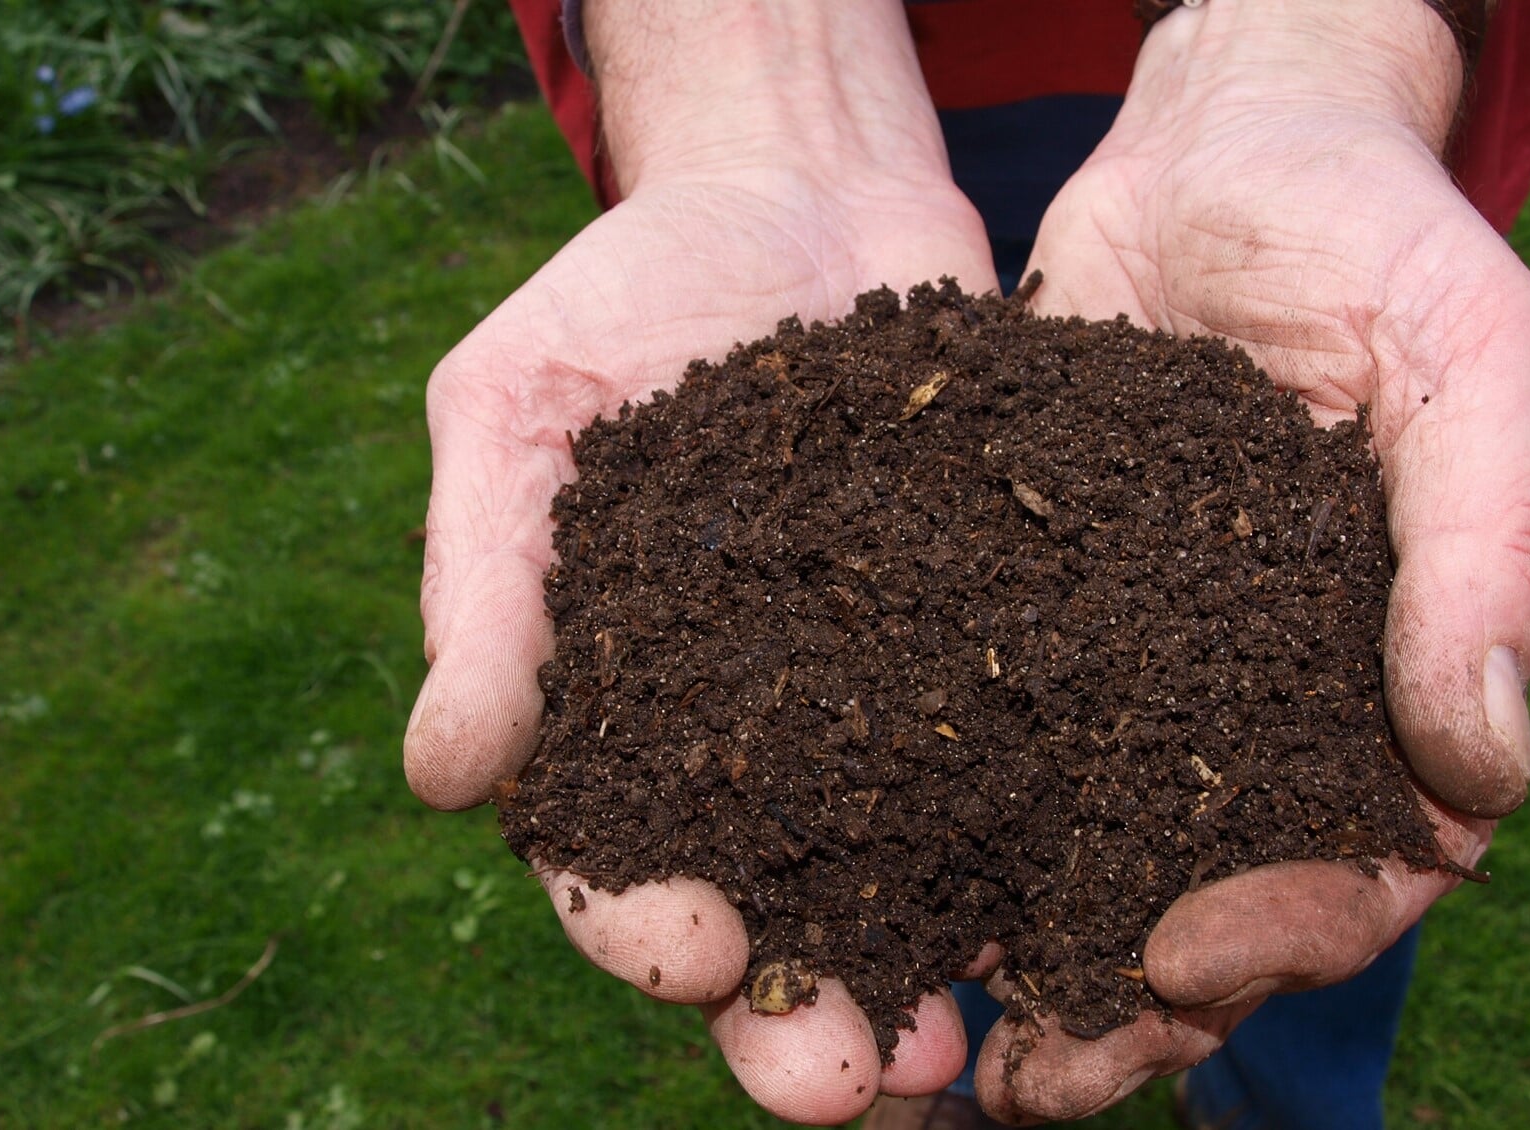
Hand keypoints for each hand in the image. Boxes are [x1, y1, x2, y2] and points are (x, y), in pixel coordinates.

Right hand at [403, 2, 996, 1122]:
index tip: (698, 956)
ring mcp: (881, 704)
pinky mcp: (992, 651)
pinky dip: (1046, 849)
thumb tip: (442, 777)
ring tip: (970, 1054)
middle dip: (800, 1017)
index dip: (644, 926)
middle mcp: (752, 741)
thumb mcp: (518, 410)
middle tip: (853, 1085)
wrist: (798, 188)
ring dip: (930, 978)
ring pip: (903, 880)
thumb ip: (485, 587)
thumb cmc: (626, 293)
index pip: (612, 858)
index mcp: (617, 713)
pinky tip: (1087, 910)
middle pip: (769, 915)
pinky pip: (1021, 767)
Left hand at [976, 0, 1529, 1119]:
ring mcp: (1136, 670)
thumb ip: (1487, 552)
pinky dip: (924, 824)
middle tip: (1029, 1079)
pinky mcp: (1022, 617)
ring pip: (1081, 854)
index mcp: (1386, 681)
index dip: (1286, 933)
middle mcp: (1256, 703)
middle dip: (1127, 1005)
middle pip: (1205, 901)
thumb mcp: (1471, 361)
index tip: (1180, 959)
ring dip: (1013, 956)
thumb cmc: (1375, 233)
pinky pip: (975, 744)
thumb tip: (1483, 770)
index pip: (1362, 863)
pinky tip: (852, 883)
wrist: (1218, 142)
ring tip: (928, 1038)